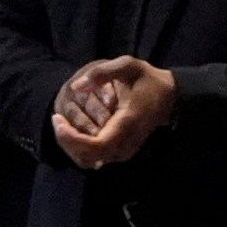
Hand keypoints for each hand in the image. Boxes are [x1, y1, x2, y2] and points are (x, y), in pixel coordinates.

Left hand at [50, 57, 176, 169]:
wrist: (169, 98)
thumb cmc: (147, 81)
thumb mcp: (128, 66)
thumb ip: (102, 73)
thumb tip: (76, 86)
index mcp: (127, 125)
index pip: (95, 146)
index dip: (71, 138)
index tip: (58, 119)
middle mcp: (125, 145)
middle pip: (87, 157)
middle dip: (66, 141)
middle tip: (57, 119)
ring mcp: (123, 151)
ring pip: (88, 160)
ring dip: (71, 145)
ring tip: (63, 123)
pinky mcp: (120, 152)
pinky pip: (93, 157)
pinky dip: (79, 146)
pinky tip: (74, 129)